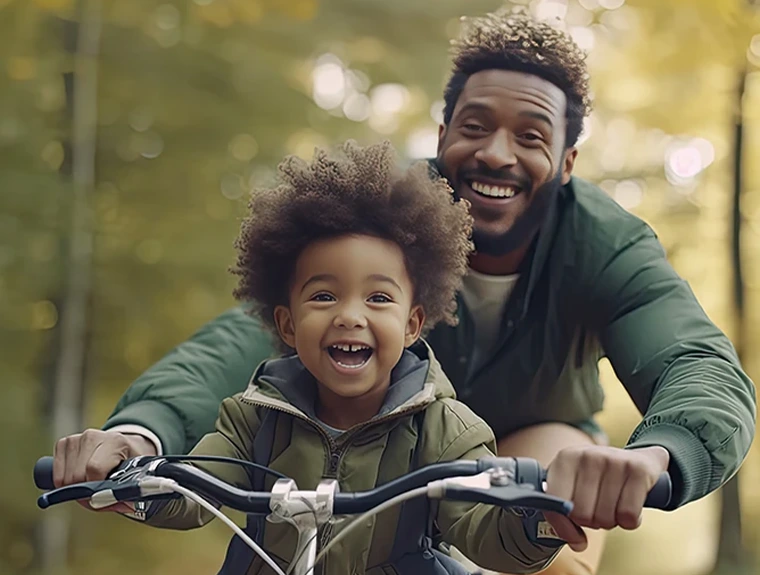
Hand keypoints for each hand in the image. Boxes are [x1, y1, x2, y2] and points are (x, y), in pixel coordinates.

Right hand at [53, 429, 157, 511]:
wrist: (124, 446)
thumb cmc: (128, 463)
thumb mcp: (133, 476)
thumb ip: (124, 493)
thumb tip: (113, 505)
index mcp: (115, 441)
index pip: (94, 468)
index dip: (96, 488)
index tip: (102, 498)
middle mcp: (93, 436)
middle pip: (77, 476)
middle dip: (85, 493)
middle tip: (96, 495)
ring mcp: (76, 438)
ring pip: (65, 478)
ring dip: (75, 489)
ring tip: (90, 486)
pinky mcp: (63, 443)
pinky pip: (57, 476)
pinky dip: (65, 484)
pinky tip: (79, 479)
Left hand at [543, 445, 668, 551]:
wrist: (637, 459)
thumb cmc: (598, 479)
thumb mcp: (574, 486)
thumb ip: (563, 513)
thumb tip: (577, 543)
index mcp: (565, 459)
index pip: (553, 502)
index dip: (562, 524)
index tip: (572, 528)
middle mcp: (587, 456)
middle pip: (581, 515)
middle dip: (590, 520)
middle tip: (597, 507)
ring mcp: (613, 460)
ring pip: (605, 518)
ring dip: (610, 520)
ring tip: (612, 503)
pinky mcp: (638, 470)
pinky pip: (629, 517)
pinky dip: (630, 521)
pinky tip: (628, 504)